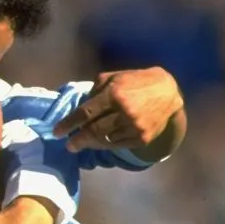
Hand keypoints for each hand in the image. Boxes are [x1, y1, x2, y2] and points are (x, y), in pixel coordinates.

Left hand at [53, 68, 182, 151]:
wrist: (168, 92)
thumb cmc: (134, 82)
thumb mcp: (113, 77)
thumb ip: (94, 91)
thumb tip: (79, 108)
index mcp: (114, 94)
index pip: (85, 113)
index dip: (69, 124)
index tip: (56, 132)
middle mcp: (124, 112)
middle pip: (93, 131)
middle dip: (77, 140)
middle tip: (69, 145)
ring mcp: (134, 127)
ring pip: (105, 141)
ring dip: (91, 143)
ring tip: (84, 142)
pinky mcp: (142, 138)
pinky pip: (118, 145)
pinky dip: (107, 144)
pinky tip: (102, 140)